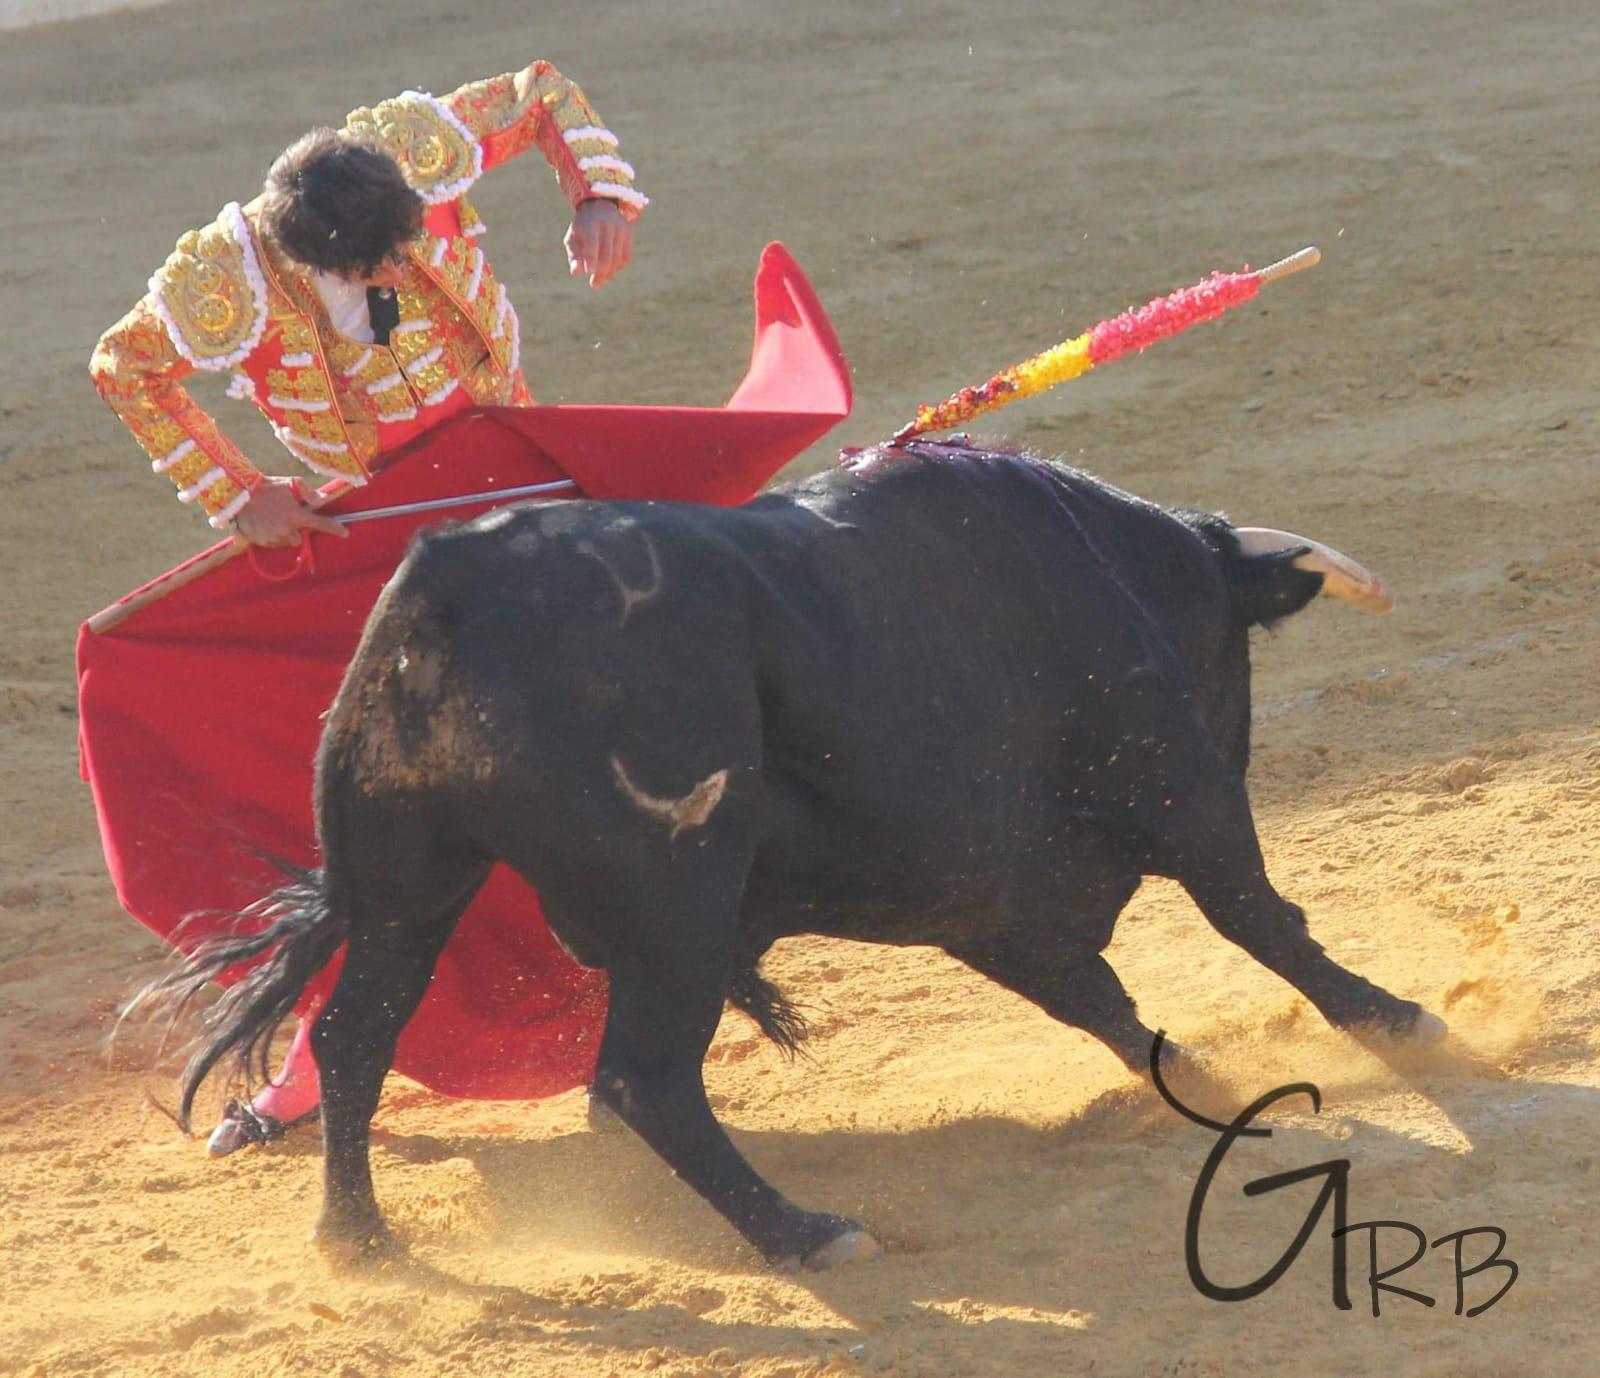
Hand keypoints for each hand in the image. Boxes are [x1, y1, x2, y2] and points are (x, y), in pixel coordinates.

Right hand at [231, 476, 348, 547]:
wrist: (239, 493)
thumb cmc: (267, 486)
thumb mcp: (290, 483)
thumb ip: (308, 491)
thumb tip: (322, 499)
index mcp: (296, 515)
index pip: (320, 524)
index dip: (335, 528)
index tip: (345, 532)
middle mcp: (286, 529)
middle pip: (298, 538)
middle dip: (294, 530)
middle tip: (284, 518)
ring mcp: (273, 537)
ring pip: (284, 541)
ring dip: (282, 534)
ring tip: (271, 519)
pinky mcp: (261, 541)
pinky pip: (271, 543)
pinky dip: (269, 536)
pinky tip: (263, 524)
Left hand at [564, 198, 632, 287]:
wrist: (600, 206)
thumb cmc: (582, 227)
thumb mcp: (573, 237)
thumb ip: (573, 254)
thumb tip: (575, 272)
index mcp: (591, 222)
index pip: (592, 243)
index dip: (591, 259)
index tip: (589, 273)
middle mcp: (608, 224)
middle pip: (607, 255)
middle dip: (601, 273)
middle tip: (594, 284)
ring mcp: (621, 229)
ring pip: (617, 258)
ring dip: (610, 273)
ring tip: (601, 280)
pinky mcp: (629, 234)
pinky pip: (626, 257)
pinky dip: (618, 267)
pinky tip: (610, 269)